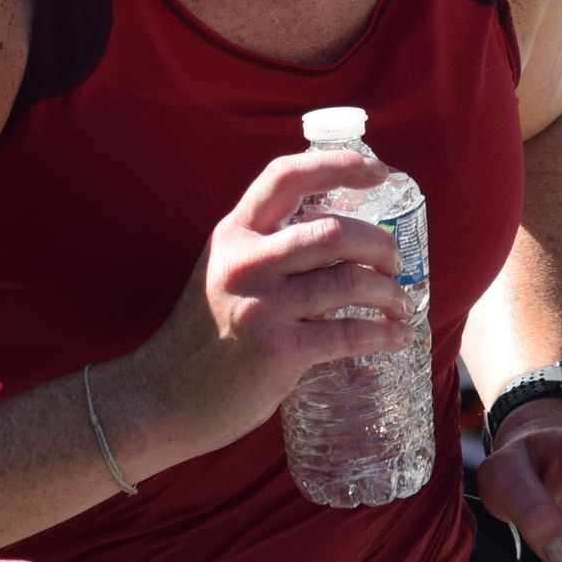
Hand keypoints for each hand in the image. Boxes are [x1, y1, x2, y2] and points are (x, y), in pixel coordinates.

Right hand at [114, 149, 415, 469]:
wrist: (161, 396)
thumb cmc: (203, 334)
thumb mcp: (223, 270)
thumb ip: (265, 248)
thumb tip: (338, 235)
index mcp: (233, 234)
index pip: (286, 177)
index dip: (338, 164)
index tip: (380, 170)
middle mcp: (246, 262)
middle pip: (334, 231)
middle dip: (380, 243)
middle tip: (395, 261)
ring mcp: (261, 307)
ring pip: (349, 282)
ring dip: (389, 291)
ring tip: (400, 302)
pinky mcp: (277, 351)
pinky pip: (347, 334)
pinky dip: (383, 334)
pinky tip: (397, 336)